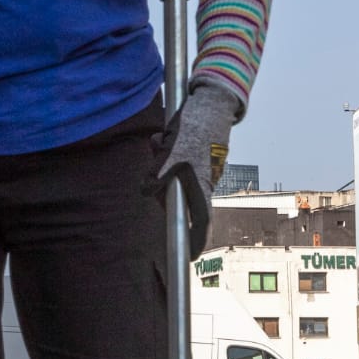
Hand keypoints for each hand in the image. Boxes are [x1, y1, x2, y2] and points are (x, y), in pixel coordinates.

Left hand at [151, 82, 240, 260]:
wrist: (211, 100)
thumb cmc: (196, 127)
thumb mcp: (172, 152)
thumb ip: (158, 174)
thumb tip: (147, 190)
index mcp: (201, 185)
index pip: (200, 221)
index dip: (195, 241)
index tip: (190, 258)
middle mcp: (202, 181)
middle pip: (178, 200)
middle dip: (160, 188)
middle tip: (157, 162)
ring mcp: (198, 170)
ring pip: (171, 177)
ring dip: (160, 164)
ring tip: (162, 141)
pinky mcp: (193, 157)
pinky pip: (171, 162)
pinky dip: (164, 151)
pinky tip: (163, 136)